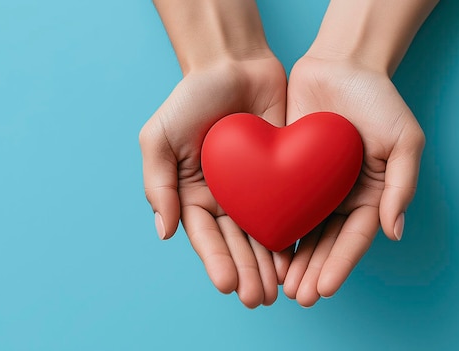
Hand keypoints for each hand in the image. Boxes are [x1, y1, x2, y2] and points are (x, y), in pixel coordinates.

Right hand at [139, 55, 291, 307]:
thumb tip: (165, 232)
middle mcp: (225, 199)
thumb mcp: (159, 136)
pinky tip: (300, 257)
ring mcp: (256, 190)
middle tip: (259, 297)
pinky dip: (294, 235)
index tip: (227, 285)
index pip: (205, 237)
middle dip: (247, 272)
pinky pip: (289, 209)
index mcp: (195, 195)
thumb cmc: (191, 98)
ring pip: (264, 234)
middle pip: (237, 243)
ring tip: (279, 290)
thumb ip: (159, 183)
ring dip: (270, 264)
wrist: (233, 64)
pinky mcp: (284, 176)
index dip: (216, 261)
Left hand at [282, 56, 424, 306]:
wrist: (342, 64)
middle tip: (298, 296)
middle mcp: (342, 197)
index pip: (355, 238)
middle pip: (326, 243)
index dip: (340, 265)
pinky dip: (273, 228)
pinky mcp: (289, 171)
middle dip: (313, 271)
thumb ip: (402, 186)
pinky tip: (262, 249)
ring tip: (280, 285)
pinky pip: (280, 204)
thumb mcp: (405, 139)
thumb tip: (394, 232)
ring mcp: (314, 187)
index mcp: (372, 195)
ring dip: (293, 260)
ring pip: (302, 231)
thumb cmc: (379, 99)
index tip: (325, 289)